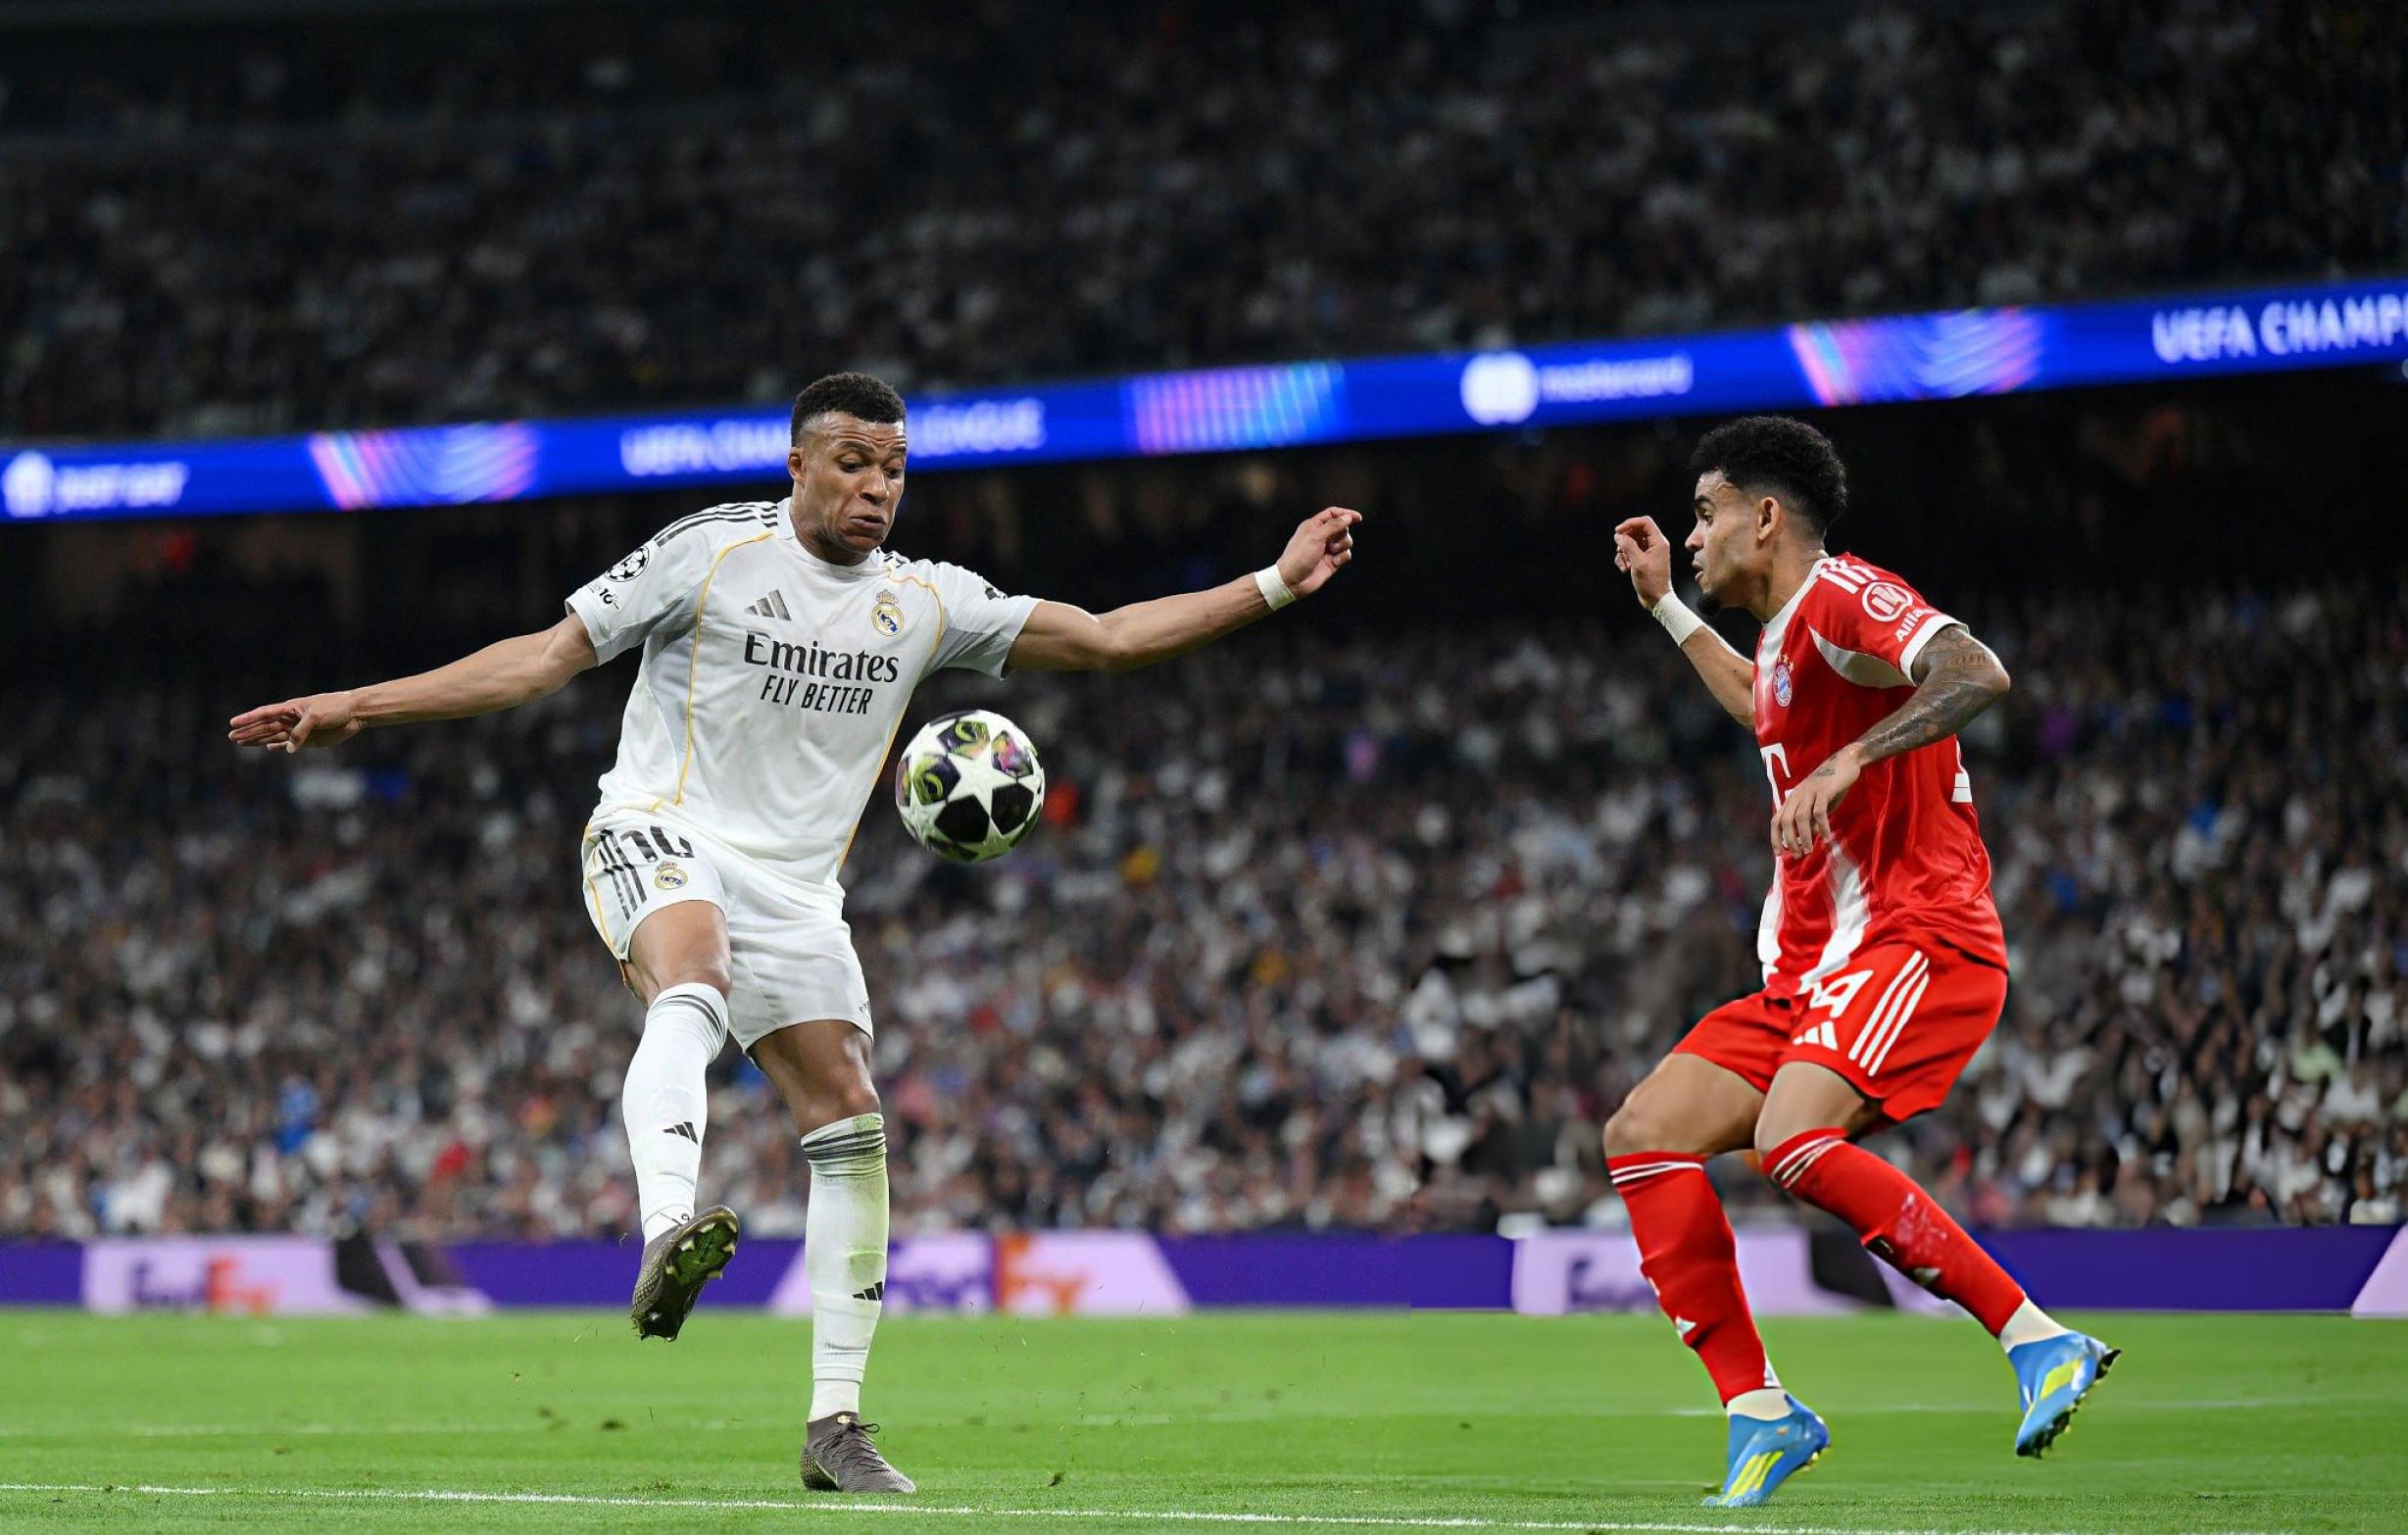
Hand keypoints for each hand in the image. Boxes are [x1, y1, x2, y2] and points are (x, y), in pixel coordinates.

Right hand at [228, 691, 363, 752]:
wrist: (355, 714)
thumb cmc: (335, 708)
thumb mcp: (315, 717)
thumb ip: (300, 732)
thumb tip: (288, 749)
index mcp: (290, 708)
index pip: (264, 713)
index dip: (248, 718)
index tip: (232, 722)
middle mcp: (291, 719)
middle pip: (264, 726)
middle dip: (248, 731)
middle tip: (231, 736)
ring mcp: (298, 730)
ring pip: (273, 736)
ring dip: (258, 740)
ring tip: (241, 742)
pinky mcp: (308, 740)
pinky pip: (289, 744)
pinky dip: (279, 747)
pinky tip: (268, 749)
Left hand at [1275, 507, 1360, 596]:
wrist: (1293, 581)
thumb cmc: (1299, 556)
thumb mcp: (1316, 537)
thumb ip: (1333, 525)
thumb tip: (1347, 517)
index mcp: (1314, 525)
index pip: (1333, 513)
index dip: (1346, 514)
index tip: (1358, 518)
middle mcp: (1321, 536)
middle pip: (1342, 527)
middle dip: (1342, 533)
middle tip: (1333, 542)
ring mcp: (1327, 549)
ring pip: (1346, 541)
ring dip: (1343, 545)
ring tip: (1332, 552)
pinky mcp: (1332, 561)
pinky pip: (1346, 554)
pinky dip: (1343, 557)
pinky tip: (1334, 562)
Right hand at [1613, 516, 1673, 608]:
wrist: (1657, 599)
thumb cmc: (1651, 582)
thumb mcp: (1638, 562)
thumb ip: (1628, 546)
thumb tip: (1619, 536)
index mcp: (1658, 542)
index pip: (1644, 522)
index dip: (1630, 523)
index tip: (1618, 532)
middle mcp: (1655, 545)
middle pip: (1636, 531)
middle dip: (1625, 540)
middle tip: (1619, 549)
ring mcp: (1649, 552)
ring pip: (1631, 542)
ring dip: (1623, 552)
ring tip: (1624, 564)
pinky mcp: (1643, 560)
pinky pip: (1630, 552)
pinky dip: (1624, 559)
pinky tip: (1624, 569)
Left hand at [1771, 745, 1860, 856]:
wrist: (1844, 762)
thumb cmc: (1830, 787)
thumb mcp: (1818, 805)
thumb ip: (1812, 820)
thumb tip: (1808, 838)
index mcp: (1792, 799)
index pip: (1776, 820)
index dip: (1775, 837)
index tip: (1779, 853)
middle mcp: (1797, 796)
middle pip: (1786, 821)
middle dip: (1789, 841)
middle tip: (1798, 855)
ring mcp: (1809, 792)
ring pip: (1800, 818)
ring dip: (1803, 837)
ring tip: (1809, 850)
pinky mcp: (1823, 790)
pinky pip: (1819, 812)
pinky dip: (1821, 827)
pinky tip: (1825, 838)